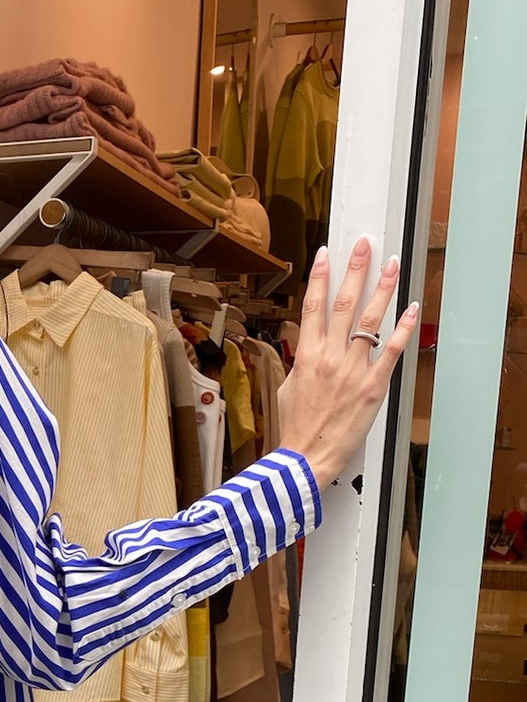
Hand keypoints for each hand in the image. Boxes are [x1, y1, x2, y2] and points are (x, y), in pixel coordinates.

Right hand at [277, 237, 418, 489]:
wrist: (305, 456)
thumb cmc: (295, 426)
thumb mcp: (289, 387)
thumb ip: (301, 362)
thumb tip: (309, 346)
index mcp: (306, 355)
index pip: (313, 306)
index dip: (320, 277)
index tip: (326, 254)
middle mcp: (330, 356)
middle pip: (343, 303)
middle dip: (355, 270)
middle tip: (364, 245)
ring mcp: (353, 369)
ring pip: (369, 320)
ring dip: (382, 289)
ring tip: (392, 264)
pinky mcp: (372, 385)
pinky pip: (391, 350)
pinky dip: (402, 328)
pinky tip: (411, 308)